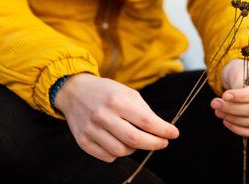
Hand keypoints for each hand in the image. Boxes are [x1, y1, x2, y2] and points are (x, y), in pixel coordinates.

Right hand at [54, 73, 178, 162]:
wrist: (74, 92)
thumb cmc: (107, 92)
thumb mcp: (128, 93)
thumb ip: (144, 111)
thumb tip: (161, 130)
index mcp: (117, 101)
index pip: (146, 121)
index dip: (163, 130)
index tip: (174, 133)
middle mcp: (103, 116)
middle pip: (135, 139)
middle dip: (154, 144)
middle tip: (163, 142)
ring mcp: (91, 130)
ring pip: (121, 151)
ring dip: (135, 148)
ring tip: (137, 139)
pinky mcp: (83, 141)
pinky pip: (107, 157)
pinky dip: (118, 153)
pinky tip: (120, 142)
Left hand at [210, 59, 248, 136]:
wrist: (238, 77)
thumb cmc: (238, 72)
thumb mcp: (236, 71)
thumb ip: (237, 84)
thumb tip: (232, 100)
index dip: (241, 96)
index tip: (224, 95)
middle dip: (232, 109)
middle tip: (215, 103)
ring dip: (233, 119)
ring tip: (218, 111)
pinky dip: (238, 129)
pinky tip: (226, 121)